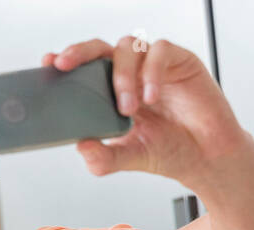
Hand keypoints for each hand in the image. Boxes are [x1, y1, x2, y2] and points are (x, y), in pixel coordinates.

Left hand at [42, 37, 245, 186]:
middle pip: (100, 48)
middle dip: (80, 52)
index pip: (85, 69)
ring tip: (128, 108)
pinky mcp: (179, 61)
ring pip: (127, 48)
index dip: (67, 61)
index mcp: (111, 92)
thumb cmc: (167, 150)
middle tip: (65, 65)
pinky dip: (150, 72)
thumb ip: (102, 156)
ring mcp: (153, 66)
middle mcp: (130, 74)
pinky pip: (159, 51)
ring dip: (121, 76)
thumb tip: (81, 145)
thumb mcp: (127, 157)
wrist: (205, 156)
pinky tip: (150, 97)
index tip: (48, 64)